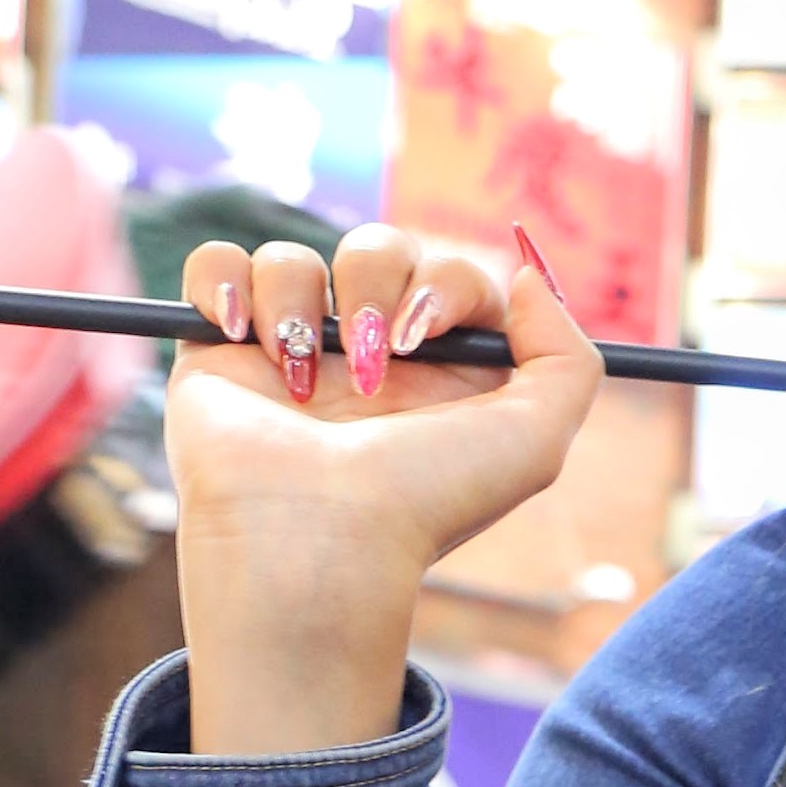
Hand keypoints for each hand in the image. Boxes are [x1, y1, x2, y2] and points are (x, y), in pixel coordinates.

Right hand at [168, 225, 602, 754]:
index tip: (427, 336)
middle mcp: (368, 358)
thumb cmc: (425, 498)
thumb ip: (568, 357)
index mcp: (440, 373)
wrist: (315, 538)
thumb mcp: (536, 439)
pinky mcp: (220, 353)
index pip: (452, 275)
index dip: (447, 284)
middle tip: (370, 367)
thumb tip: (526, 273)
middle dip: (376, 286)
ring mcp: (292, 352)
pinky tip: (239, 338)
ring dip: (299, 302)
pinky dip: (224, 284)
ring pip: (293, 256)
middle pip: (376, 248)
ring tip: (299, 384)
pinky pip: (217, 266)